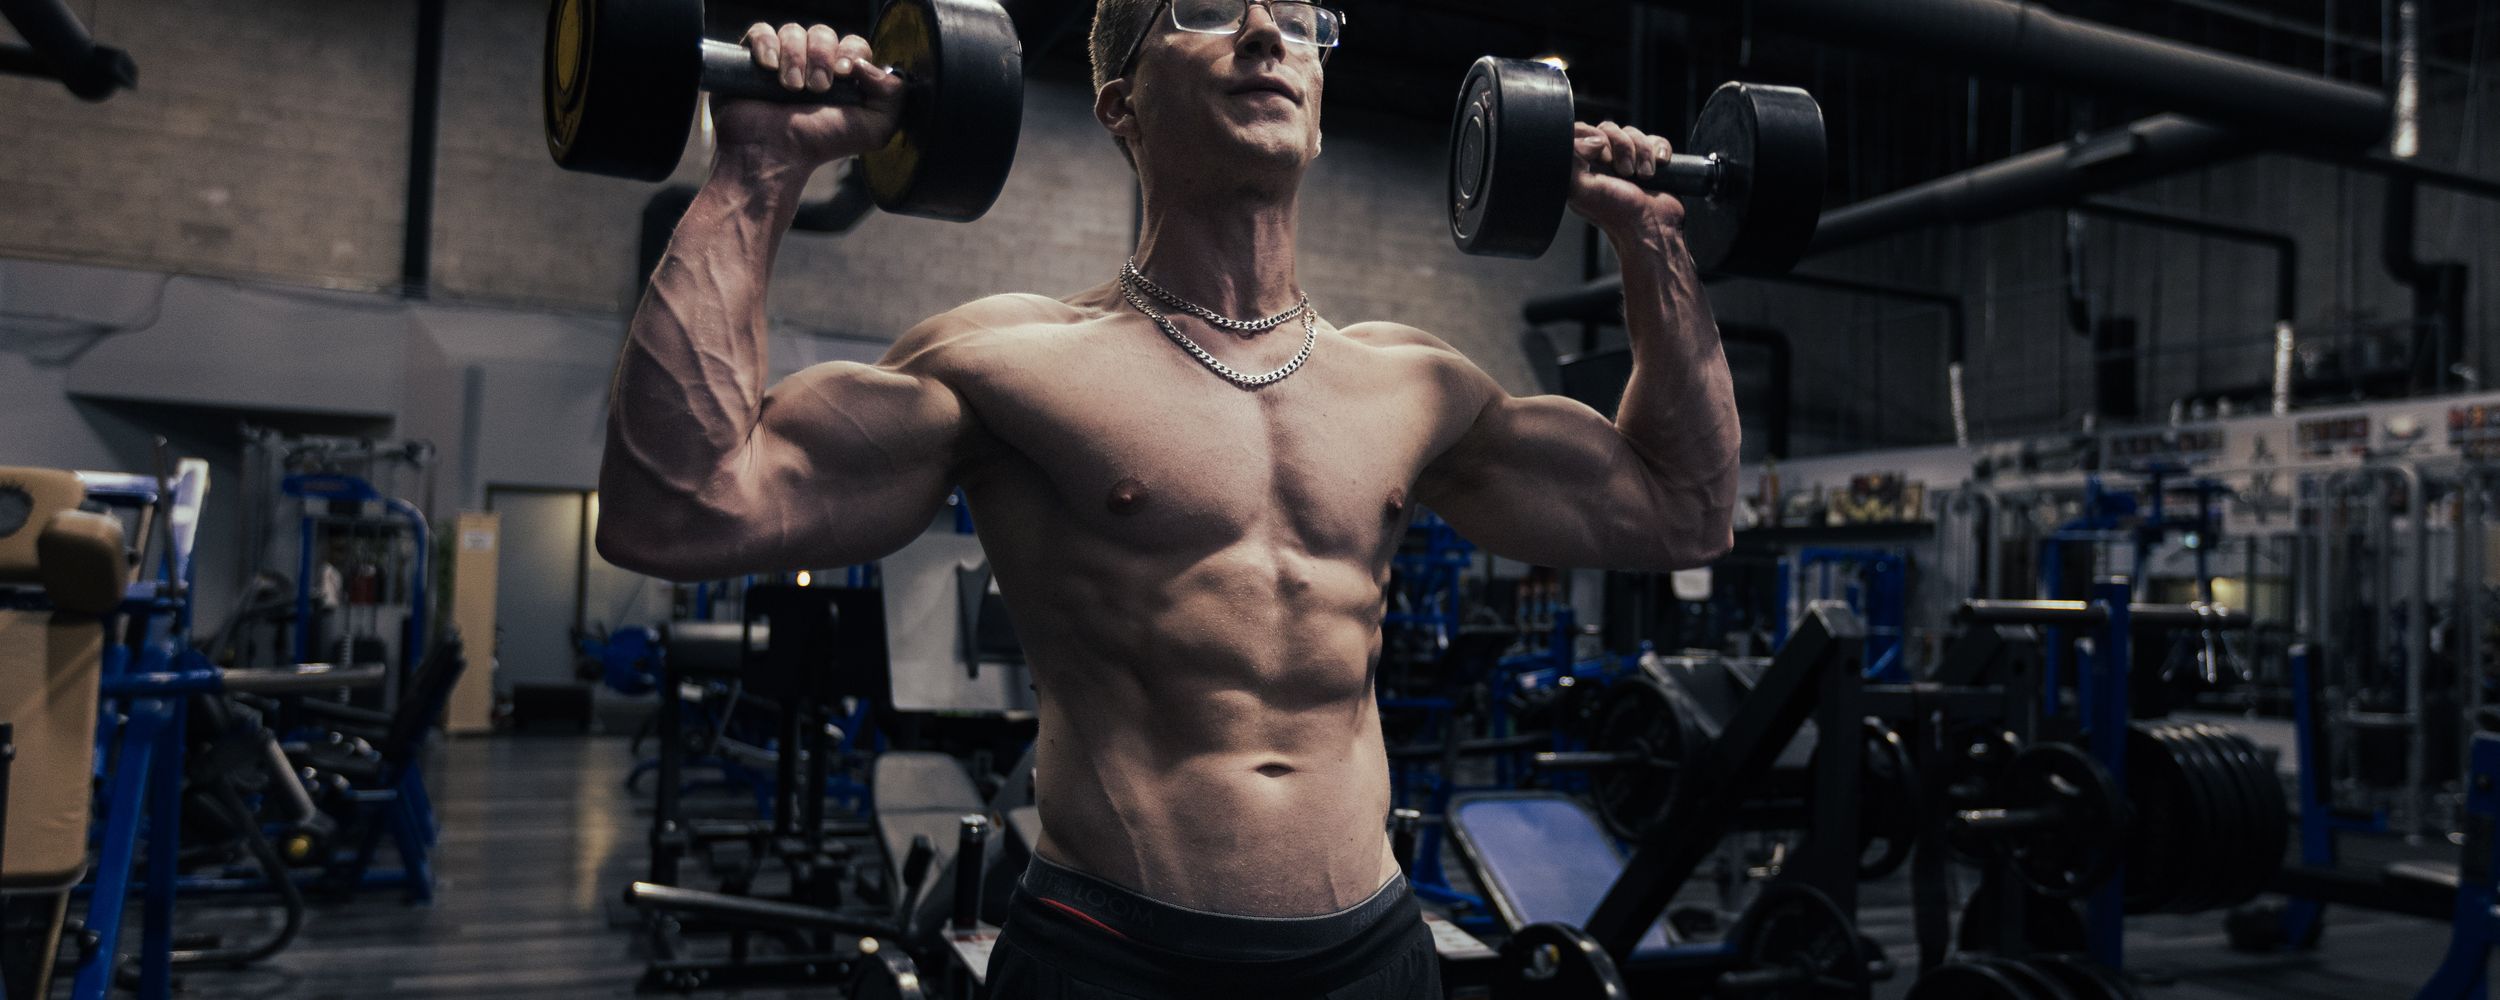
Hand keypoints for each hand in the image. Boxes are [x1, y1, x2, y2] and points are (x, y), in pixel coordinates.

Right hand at [713, 23, 906, 168]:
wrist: (776, 152)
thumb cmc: (821, 143)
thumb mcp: (874, 129)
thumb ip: (893, 96)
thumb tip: (874, 66)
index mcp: (844, 76)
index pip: (854, 44)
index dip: (850, 52)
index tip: (843, 74)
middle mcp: (814, 63)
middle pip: (823, 33)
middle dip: (821, 58)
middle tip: (816, 88)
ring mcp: (784, 60)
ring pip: (793, 31)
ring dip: (795, 58)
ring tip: (792, 88)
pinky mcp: (754, 59)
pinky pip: (761, 31)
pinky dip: (767, 45)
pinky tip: (769, 68)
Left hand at [1566, 121, 1685, 234]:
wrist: (1653, 227)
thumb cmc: (1616, 214)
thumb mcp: (1581, 190)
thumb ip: (1570, 161)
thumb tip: (1590, 138)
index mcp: (1583, 167)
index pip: (1582, 131)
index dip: (1594, 134)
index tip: (1601, 151)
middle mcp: (1603, 162)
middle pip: (1610, 129)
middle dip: (1622, 147)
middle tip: (1625, 172)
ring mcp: (1629, 161)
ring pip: (1634, 133)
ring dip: (1643, 152)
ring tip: (1644, 176)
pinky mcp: (1651, 162)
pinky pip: (1655, 140)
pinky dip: (1659, 149)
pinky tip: (1660, 165)